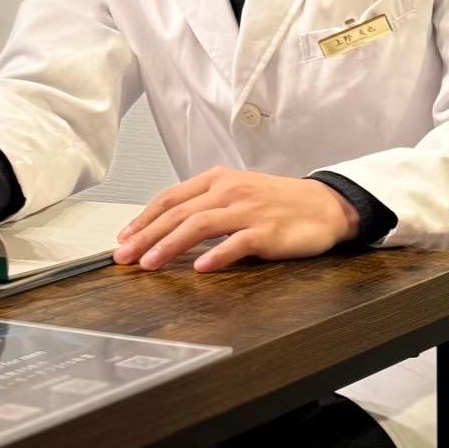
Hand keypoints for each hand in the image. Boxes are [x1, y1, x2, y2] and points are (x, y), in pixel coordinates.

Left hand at [113, 167, 360, 272]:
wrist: (324, 205)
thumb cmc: (277, 202)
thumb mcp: (237, 193)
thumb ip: (205, 206)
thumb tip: (166, 229)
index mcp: (218, 179)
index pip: (171, 198)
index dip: (144, 219)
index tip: (124, 239)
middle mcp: (230, 190)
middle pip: (179, 212)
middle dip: (147, 235)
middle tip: (124, 257)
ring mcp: (249, 210)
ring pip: (200, 225)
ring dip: (170, 245)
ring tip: (150, 264)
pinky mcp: (267, 231)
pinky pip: (237, 242)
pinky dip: (216, 255)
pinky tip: (200, 268)